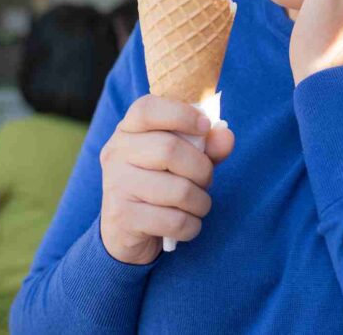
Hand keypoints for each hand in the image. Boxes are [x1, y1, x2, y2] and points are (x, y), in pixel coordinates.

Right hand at [99, 94, 234, 264]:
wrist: (126, 233)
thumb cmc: (161, 185)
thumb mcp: (185, 160)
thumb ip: (207, 145)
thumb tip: (226, 136)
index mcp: (128, 130)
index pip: (147, 109)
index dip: (181, 114)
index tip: (205, 126)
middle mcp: (116, 153)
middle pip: (170, 149)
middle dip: (202, 169)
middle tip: (205, 180)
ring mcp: (116, 185)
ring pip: (178, 190)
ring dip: (201, 202)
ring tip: (197, 205)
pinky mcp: (122, 218)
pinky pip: (175, 221)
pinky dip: (191, 226)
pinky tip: (185, 224)